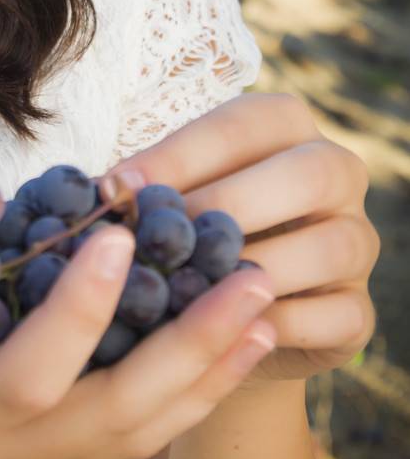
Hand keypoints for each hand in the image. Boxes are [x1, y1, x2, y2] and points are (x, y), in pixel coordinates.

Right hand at [0, 213, 287, 458]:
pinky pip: (124, 426)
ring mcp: (19, 457)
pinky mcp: (35, 440)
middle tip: (250, 281)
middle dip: (186, 352)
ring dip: (204, 373)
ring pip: (131, 432)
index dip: (74, 315)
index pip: (22, 378)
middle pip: (109, 419)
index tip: (112, 236)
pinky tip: (226, 338)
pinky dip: (183, 386)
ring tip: (264, 306)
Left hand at [98, 91, 380, 390]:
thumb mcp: (168, 202)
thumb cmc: (184, 239)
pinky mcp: (359, 313)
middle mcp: (336, 174)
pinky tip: (227, 333)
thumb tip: (99, 191)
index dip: (179, 154)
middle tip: (164, 236)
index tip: (118, 187)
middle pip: (308, 174)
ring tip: (192, 289)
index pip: (241, 124)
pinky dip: (280, 325)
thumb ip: (147, 188)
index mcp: (286, 128)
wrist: (222, 325)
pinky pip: (336, 316)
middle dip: (231, 203)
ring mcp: (357, 244)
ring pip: (330, 247)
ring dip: (257, 269)